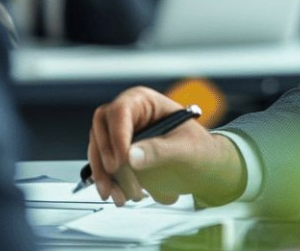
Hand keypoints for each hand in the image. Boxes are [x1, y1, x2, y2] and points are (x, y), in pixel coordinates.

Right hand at [89, 87, 246, 206]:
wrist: (201, 168)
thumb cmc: (198, 149)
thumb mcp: (186, 148)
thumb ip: (160, 150)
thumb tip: (131, 156)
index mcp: (144, 102)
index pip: (120, 112)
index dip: (116, 135)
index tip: (120, 161)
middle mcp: (127, 116)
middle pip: (101, 130)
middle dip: (105, 157)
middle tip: (117, 176)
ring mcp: (119, 136)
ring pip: (98, 150)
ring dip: (104, 175)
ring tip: (120, 196)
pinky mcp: (116, 156)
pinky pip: (102, 167)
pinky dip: (107, 182)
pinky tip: (118, 195)